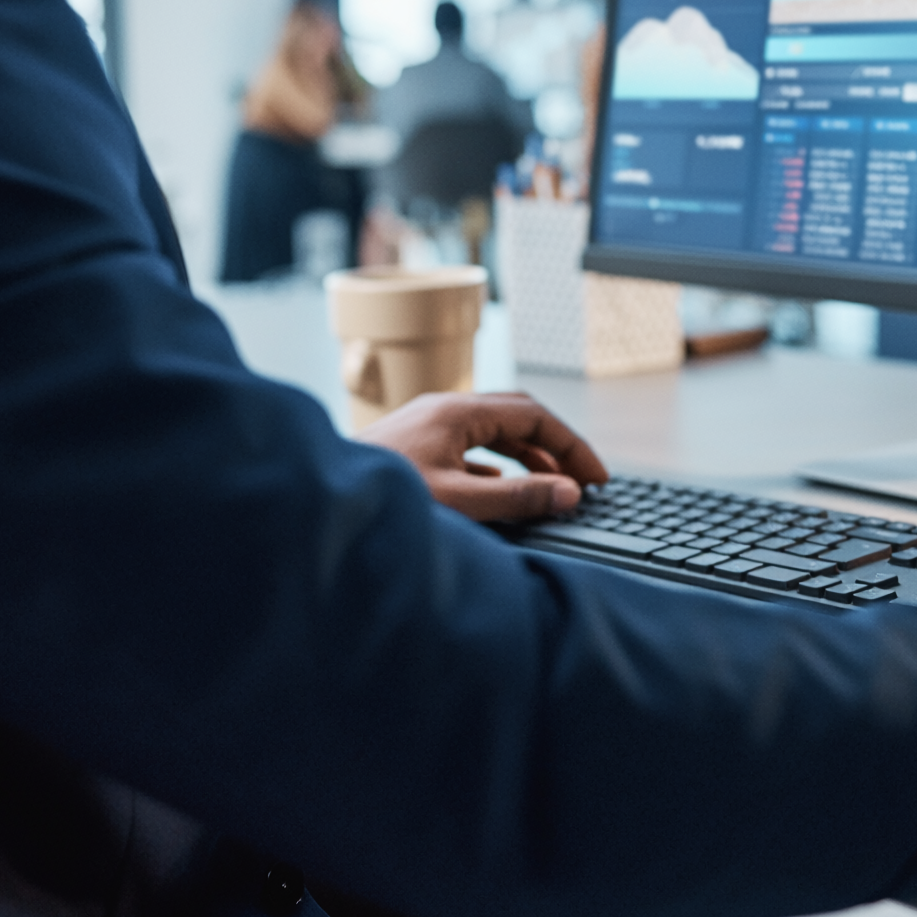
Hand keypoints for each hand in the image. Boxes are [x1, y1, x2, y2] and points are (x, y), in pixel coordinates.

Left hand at [358, 392, 608, 523]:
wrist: (319, 505)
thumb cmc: (378, 499)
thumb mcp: (459, 502)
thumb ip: (517, 498)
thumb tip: (569, 492)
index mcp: (456, 412)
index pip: (533, 415)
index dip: (571, 445)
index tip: (597, 477)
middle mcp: (442, 412)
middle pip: (516, 417)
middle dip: (554, 447)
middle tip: (582, 480)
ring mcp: (426, 429)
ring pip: (492, 433)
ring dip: (527, 456)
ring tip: (553, 487)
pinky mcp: (414, 450)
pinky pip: (469, 449)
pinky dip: (497, 466)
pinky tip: (503, 490)